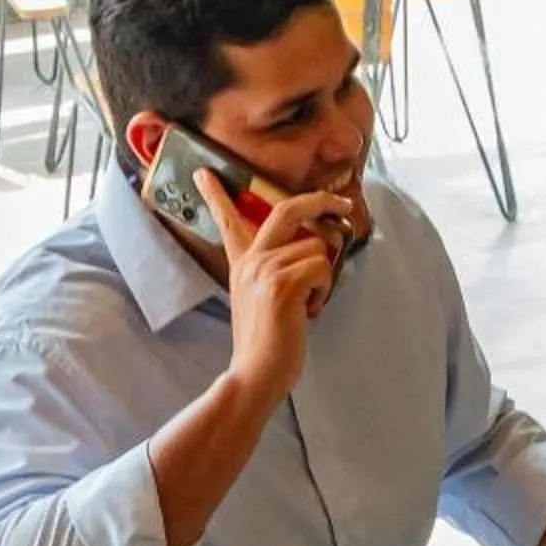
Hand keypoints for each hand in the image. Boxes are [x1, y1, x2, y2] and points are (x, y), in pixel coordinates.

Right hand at [209, 173, 349, 407]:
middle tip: (340, 203)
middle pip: (285, 209)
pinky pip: (321, 266)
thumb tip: (309, 250)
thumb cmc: (267, 342)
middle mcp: (250, 260)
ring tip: (308, 303)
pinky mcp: (281, 284)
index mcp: (242, 263)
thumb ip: (274, 272)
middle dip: (319, 200)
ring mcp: (264, 269)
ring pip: (316, 247)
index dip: (216, 194)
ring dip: (323, 276)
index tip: (205, 172)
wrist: (256, 373)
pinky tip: (310, 310)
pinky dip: (324, 289)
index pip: (228, 220)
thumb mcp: (260, 299)